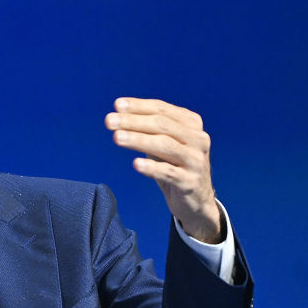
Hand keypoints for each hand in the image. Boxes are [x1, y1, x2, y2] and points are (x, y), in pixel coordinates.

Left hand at [106, 97, 224, 242]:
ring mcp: (196, 161)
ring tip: (117, 137)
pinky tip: (136, 163)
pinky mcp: (190, 182)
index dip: (139, 106)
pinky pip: (169, 172)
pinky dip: (151, 167)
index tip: (117, 105)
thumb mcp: (164, 145)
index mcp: (192, 124)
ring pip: (165, 145)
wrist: (196, 201)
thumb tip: (119, 115)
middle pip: (162, 125)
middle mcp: (198, 139)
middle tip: (109, 121)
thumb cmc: (175, 167)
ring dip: (138, 140)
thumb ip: (148, 130)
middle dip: (133, 121)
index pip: (162, 110)